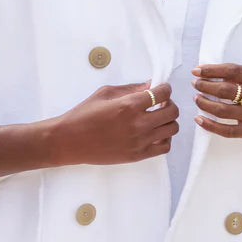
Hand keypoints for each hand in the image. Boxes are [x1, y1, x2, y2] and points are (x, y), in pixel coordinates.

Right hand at [54, 82, 178, 165]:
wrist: (69, 141)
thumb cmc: (83, 115)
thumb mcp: (105, 93)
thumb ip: (131, 89)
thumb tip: (150, 85)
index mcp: (129, 105)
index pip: (162, 93)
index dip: (165, 88)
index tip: (162, 89)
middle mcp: (138, 124)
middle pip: (172, 111)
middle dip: (169, 103)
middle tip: (159, 103)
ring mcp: (139, 141)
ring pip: (172, 129)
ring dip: (168, 120)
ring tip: (157, 118)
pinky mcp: (138, 155)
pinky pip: (165, 147)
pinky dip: (165, 138)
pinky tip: (155, 133)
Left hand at [192, 62, 241, 176]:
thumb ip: (240, 75)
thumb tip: (210, 74)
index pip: (233, 70)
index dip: (212, 70)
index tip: (197, 70)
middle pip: (226, 90)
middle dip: (205, 86)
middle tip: (195, 83)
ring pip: (223, 110)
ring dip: (205, 103)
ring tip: (197, 98)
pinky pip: (226, 130)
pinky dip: (209, 125)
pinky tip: (199, 118)